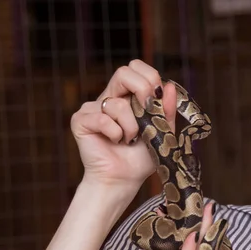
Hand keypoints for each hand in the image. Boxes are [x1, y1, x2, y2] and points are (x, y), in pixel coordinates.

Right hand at [70, 59, 177, 190]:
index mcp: (128, 96)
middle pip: (124, 72)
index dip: (149, 77)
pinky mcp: (81, 121)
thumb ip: (166, 110)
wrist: (124, 180)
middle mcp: (109, 98)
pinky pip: (103, 119)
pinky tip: (114, 142)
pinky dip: (115, 134)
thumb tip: (169, 86)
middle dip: (143, 91)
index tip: (157, 98)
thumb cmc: (141, 158)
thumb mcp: (162, 132)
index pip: (136, 68)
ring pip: (118, 104)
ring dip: (131, 126)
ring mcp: (92, 108)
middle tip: (147, 115)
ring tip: (128, 140)